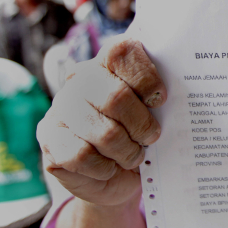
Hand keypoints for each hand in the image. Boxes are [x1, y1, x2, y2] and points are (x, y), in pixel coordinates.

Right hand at [37, 37, 166, 206]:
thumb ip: (159, 95)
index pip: (122, 52)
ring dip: (127, 151)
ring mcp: (60, 108)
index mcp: (108, 62)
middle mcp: (79, 79)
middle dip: (141, 125)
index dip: (146, 78)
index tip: (161, 100)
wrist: (114, 175)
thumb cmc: (139, 134)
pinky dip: (105, 167)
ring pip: (103, 132)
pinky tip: (110, 167)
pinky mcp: (49, 139)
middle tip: (152, 137)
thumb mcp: (154, 111)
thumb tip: (179, 98)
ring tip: (134, 155)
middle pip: (115, 97)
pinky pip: (82, 156)